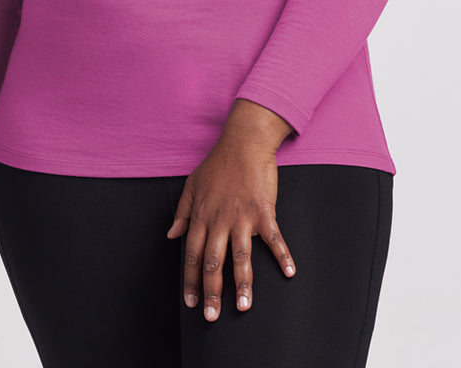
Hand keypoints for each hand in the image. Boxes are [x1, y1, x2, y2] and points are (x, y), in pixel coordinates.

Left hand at [166, 103, 295, 321]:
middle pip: (213, 262)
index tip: (190, 302)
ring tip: (243, 307)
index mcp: (201, 215)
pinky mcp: (263, 211)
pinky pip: (273, 238)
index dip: (190, 280)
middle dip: (212, 292)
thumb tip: (171, 235)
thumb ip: (182, 211)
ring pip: (240, 257)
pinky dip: (282, 255)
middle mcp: (219, 220)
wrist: (244, 143)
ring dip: (242, 284)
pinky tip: (289, 272)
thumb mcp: (192, 185)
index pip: (191, 254)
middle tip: (211, 316)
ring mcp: (242, 217)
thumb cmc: (218, 163)